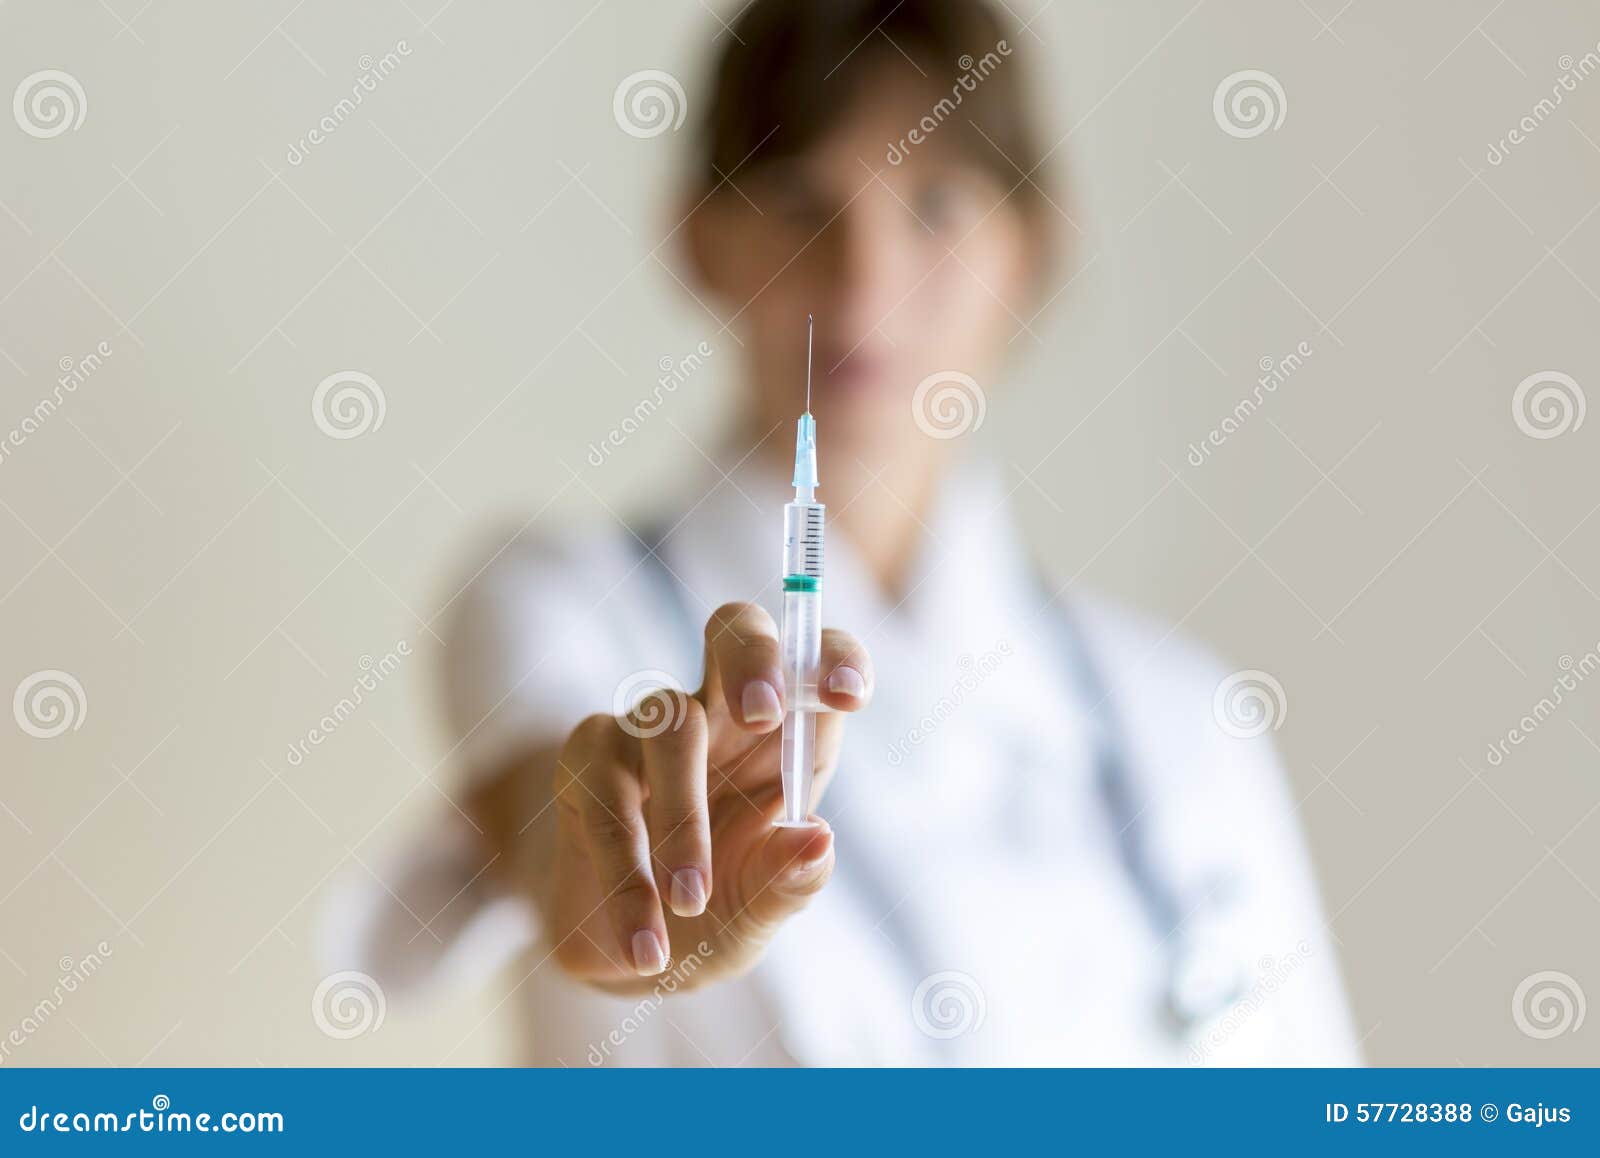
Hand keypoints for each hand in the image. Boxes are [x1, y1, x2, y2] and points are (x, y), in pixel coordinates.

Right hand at [546, 601, 870, 989]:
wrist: (630, 954)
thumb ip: (787, 880)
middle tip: (764, 715)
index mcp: (783, 735)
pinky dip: (625, 876)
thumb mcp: (760, 907)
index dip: (836, 660)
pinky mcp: (585, 763)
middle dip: (753, 661)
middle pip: (732, 631)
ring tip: (690, 901)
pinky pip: (604, 798)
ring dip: (683, 817)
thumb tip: (817, 841)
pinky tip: (643, 943)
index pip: (815, 660)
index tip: (848, 698)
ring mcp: (647, 729)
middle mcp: (719, 713)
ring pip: (668, 726)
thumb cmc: (716, 912)